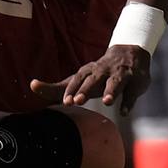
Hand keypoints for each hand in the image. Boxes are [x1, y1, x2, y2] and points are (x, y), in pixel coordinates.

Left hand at [32, 43, 152, 112]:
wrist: (129, 55)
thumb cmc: (98, 73)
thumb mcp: (79, 79)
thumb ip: (58, 86)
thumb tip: (32, 86)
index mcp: (88, 72)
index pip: (76, 79)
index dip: (71, 90)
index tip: (65, 101)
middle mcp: (102, 72)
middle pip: (92, 80)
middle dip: (85, 90)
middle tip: (77, 101)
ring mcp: (119, 76)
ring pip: (114, 83)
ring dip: (110, 91)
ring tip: (106, 102)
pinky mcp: (135, 83)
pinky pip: (131, 93)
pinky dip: (128, 102)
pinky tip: (123, 112)